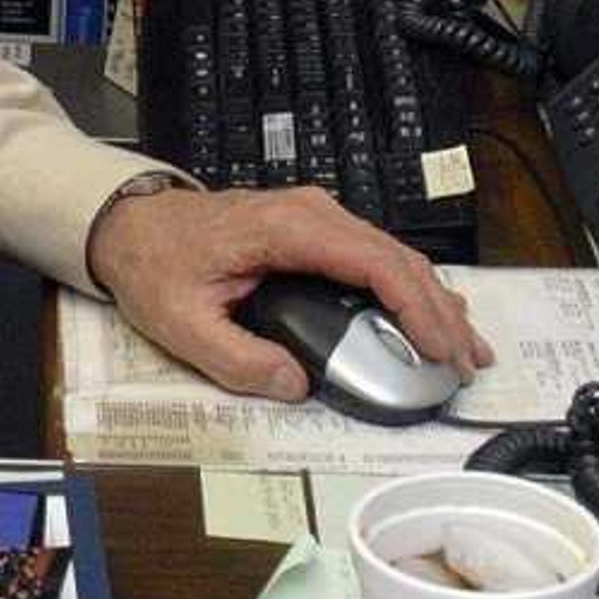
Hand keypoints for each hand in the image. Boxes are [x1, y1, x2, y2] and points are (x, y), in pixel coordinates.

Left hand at [86, 183, 491, 403]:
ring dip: (432, 301)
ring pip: (393, 257)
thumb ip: (239, 360)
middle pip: (397, 259)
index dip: (417, 307)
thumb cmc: (154, 263)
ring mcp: (315, 218)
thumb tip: (295, 384)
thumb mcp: (183, 324)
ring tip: (463, 348)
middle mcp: (311, 213)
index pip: (374, 263)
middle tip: (469, 362)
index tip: (441, 348)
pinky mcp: (314, 231)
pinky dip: (408, 289)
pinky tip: (428, 319)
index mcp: (285, 229)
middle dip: (440, 312)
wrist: (129, 225)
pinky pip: (374, 258)